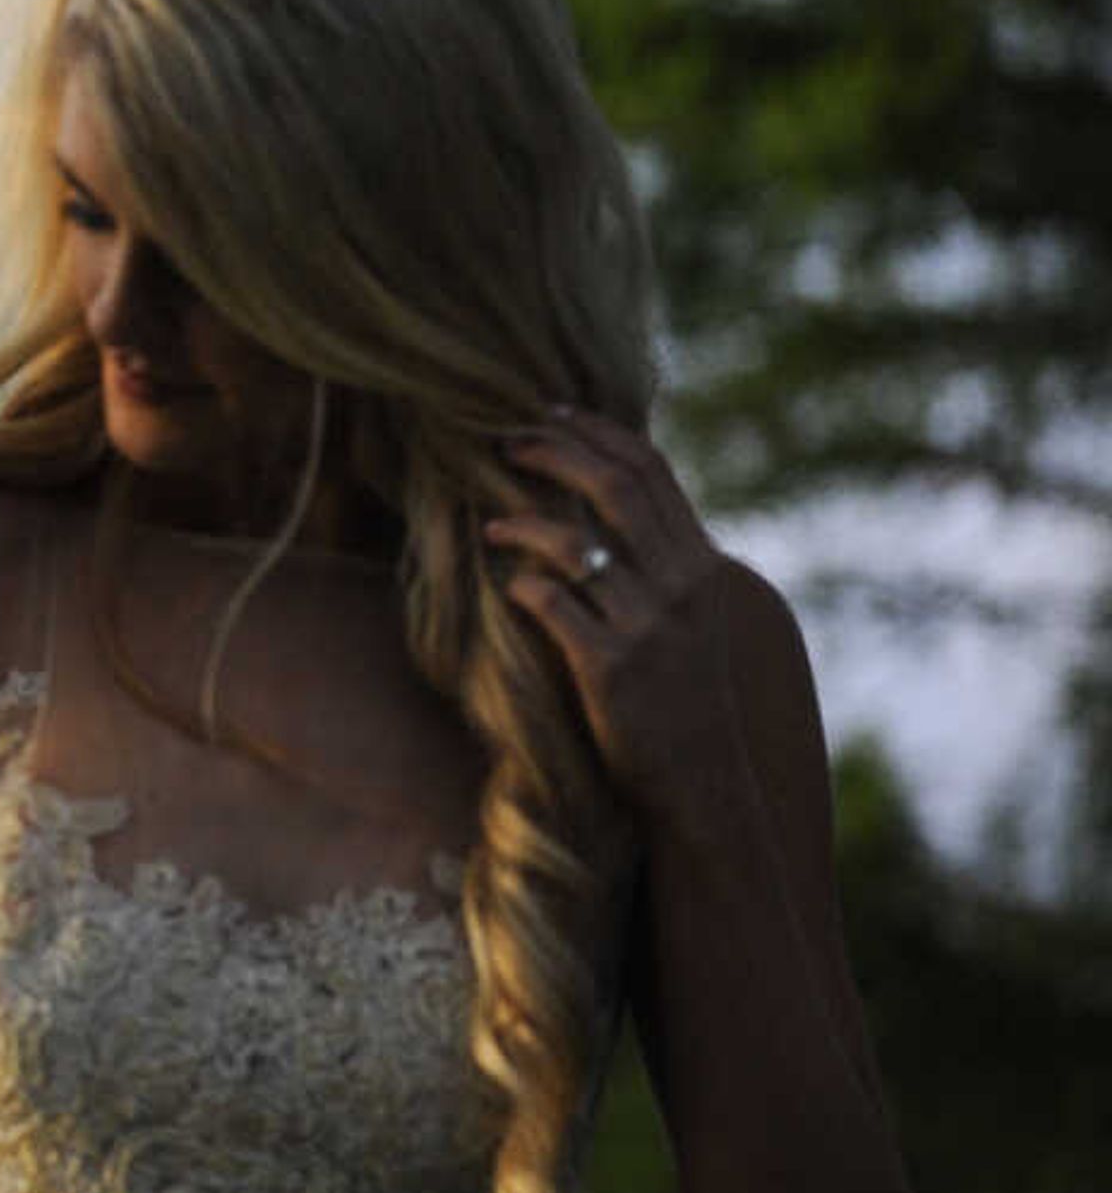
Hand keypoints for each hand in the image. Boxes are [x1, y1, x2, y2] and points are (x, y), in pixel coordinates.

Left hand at [486, 410, 748, 814]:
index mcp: (700, 567)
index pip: (652, 472)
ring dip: (522, 523)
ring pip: (575, 544)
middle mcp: (681, 587)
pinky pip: (553, 606)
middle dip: (554, 452)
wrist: (704, 782)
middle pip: (615, 487)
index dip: (598, 432)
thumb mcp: (694, 625)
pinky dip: (523, 586)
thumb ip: (666, 571)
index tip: (550, 410)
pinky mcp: (611, 669)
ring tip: (488, 524)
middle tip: (503, 441)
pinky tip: (506, 586)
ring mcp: (647, 627)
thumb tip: (621, 520)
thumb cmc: (687, 702)